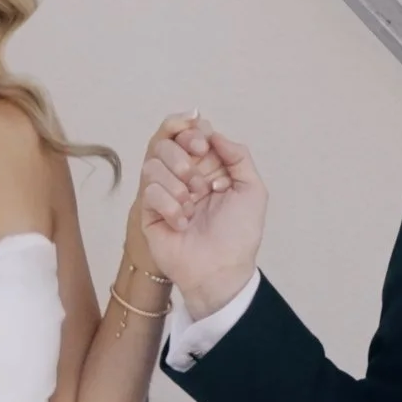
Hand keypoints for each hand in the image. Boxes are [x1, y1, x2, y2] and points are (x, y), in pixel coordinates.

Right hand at [138, 119, 265, 318]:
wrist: (221, 270)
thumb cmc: (239, 234)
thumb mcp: (252, 190)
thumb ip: (238, 155)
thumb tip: (212, 132)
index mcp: (207, 166)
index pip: (187, 132)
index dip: (189, 131)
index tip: (202, 145)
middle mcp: (182, 175)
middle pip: (164, 142)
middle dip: (181, 157)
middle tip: (199, 182)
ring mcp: (164, 193)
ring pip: (152, 164)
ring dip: (176, 184)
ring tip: (193, 206)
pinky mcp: (149, 212)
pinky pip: (149, 192)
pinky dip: (169, 206)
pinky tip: (182, 223)